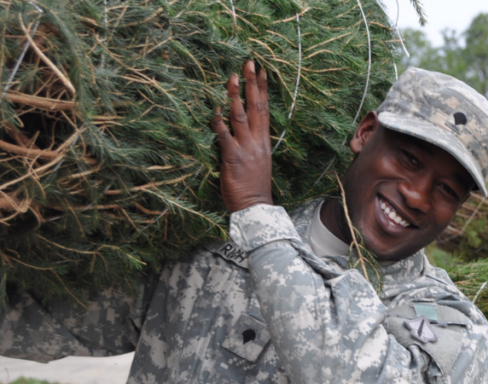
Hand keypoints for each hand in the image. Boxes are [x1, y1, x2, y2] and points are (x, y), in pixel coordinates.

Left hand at [211, 60, 272, 212]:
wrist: (256, 208)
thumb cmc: (254, 188)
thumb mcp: (259, 163)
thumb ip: (252, 146)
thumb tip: (241, 131)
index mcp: (264, 142)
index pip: (265, 110)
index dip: (264, 90)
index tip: (263, 71)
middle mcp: (257, 142)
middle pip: (256, 107)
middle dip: (253, 84)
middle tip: (249, 63)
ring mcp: (246, 149)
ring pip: (241, 117)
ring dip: (236, 96)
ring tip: (231, 78)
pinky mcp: (233, 158)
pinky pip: (225, 137)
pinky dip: (219, 123)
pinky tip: (214, 111)